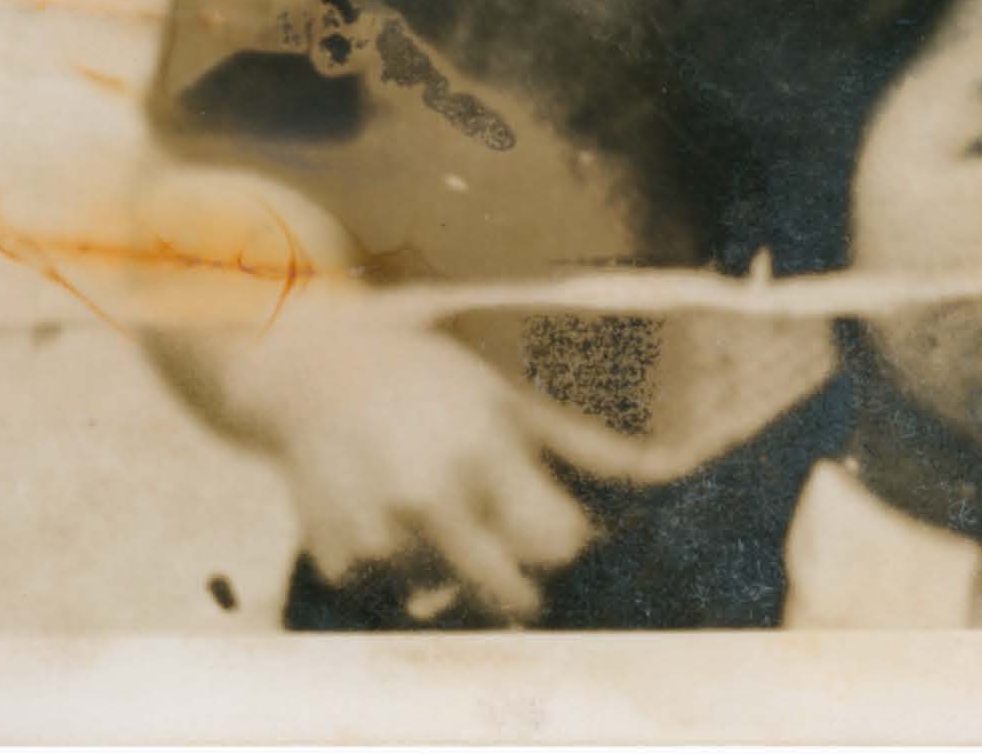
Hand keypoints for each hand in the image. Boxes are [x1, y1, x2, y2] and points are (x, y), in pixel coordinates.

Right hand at [196, 318, 683, 624]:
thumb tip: (665, 472)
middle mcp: (432, 504)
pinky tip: (398, 526)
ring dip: (459, 577)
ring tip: (441, 518)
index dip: (570, 544)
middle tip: (520, 562)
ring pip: (453, 601)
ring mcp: (382, 541)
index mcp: (485, 454)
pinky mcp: (342, 567)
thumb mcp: (510, 398)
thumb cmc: (429, 381)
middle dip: (526, 586)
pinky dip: (407, 580)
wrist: (316, 379)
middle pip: (511, 595)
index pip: (559, 544)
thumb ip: (585, 447)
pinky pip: (398, 603)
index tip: (565, 533)